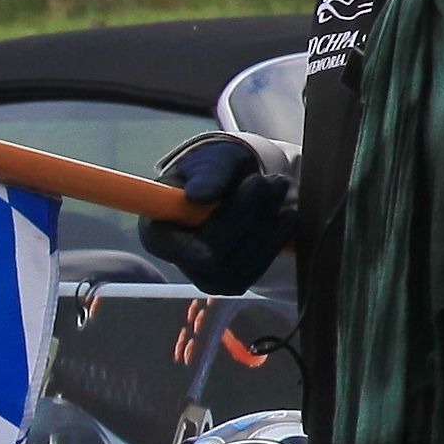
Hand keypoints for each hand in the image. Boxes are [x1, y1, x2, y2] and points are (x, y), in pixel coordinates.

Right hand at [148, 132, 294, 293]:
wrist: (233, 186)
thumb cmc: (212, 173)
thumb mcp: (209, 162)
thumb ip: (206, 175)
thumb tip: (199, 195)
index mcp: (157, 234)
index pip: (175, 248)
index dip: (200, 239)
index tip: (232, 206)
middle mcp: (180, 262)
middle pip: (216, 255)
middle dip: (246, 214)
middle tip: (266, 180)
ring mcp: (208, 277)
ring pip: (242, 261)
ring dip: (266, 222)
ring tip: (277, 186)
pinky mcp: (234, 281)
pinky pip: (259, 266)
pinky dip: (277, 238)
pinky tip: (286, 215)